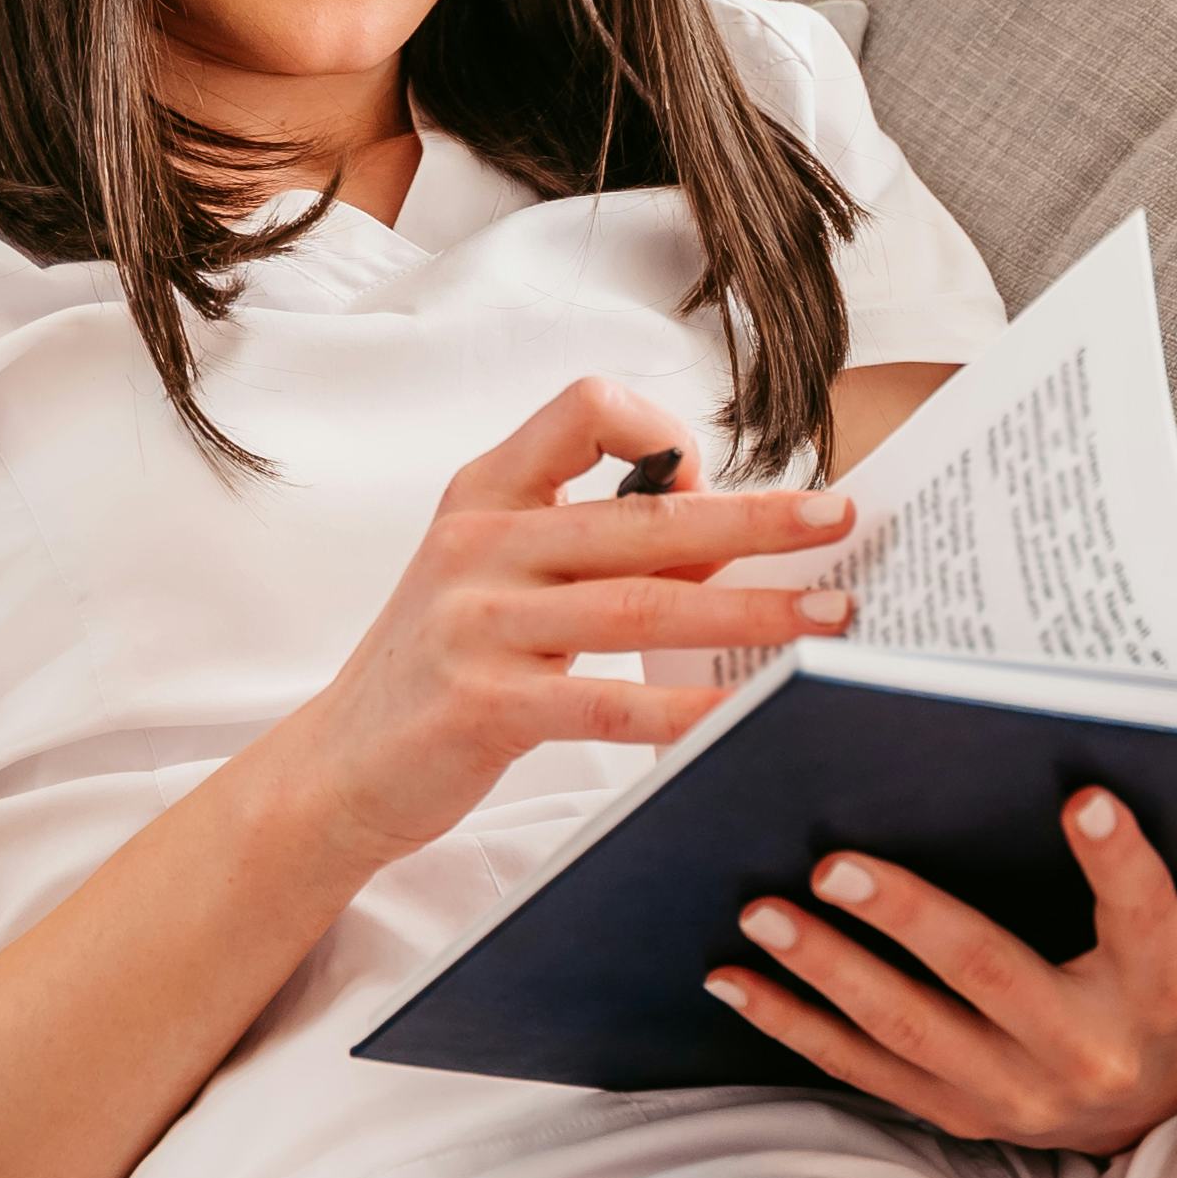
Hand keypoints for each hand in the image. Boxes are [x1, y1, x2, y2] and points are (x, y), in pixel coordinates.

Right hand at [270, 378, 855, 869]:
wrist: (336, 770)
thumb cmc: (438, 670)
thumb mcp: (502, 584)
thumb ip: (595, 553)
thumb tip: (728, 543)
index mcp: (486, 492)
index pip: (584, 406)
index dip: (664, 429)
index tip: (716, 478)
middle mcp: (479, 544)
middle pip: (646, 516)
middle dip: (757, 518)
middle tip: (840, 521)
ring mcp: (477, 623)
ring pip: (643, 604)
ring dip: (750, 608)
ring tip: (828, 616)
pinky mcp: (484, 705)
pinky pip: (611, 702)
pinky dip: (688, 709)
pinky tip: (745, 715)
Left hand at [703, 710, 1176, 1151]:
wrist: (1155, 1113)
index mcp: (1162, 988)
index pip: (1145, 917)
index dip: (1116, 861)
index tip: (1079, 793)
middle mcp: (1084, 1051)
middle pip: (990, 977)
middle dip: (910, 917)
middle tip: (834, 857)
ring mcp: (1008, 1092)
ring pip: (906, 1029)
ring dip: (827, 969)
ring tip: (763, 905)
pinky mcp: (947, 1112)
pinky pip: (858, 1070)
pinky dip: (792, 1022)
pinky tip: (733, 973)